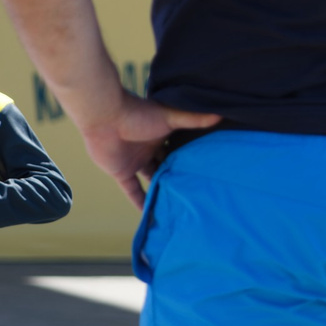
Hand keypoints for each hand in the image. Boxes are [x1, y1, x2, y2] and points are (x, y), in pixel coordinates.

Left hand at [76, 94, 220, 207]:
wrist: (105, 116)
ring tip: (179, 206)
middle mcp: (149, 149)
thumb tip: (221, 115)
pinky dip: (141, 201)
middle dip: (178, 177)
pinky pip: (133, 190)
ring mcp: (135, 161)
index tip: (206, 172)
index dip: (190, 160)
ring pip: (152, 179)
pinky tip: (152, 214)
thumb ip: (193, 119)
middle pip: (166, 166)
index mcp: (161, 134)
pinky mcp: (122, 172)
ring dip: (162, 190)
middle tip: (197, 193)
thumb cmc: (138, 112)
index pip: (178, 150)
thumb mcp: (170, 117)